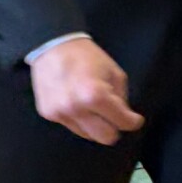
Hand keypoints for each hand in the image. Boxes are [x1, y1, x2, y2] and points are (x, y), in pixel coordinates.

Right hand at [29, 38, 144, 145]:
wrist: (51, 45)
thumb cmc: (87, 56)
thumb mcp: (114, 73)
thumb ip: (121, 98)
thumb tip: (123, 116)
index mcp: (94, 96)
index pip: (123, 123)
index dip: (132, 120)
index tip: (133, 118)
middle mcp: (75, 108)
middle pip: (105, 138)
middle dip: (113, 127)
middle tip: (112, 115)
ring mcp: (59, 112)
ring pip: (87, 134)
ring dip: (93, 124)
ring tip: (90, 106)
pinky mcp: (47, 113)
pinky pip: (71, 125)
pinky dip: (77, 118)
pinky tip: (74, 101)